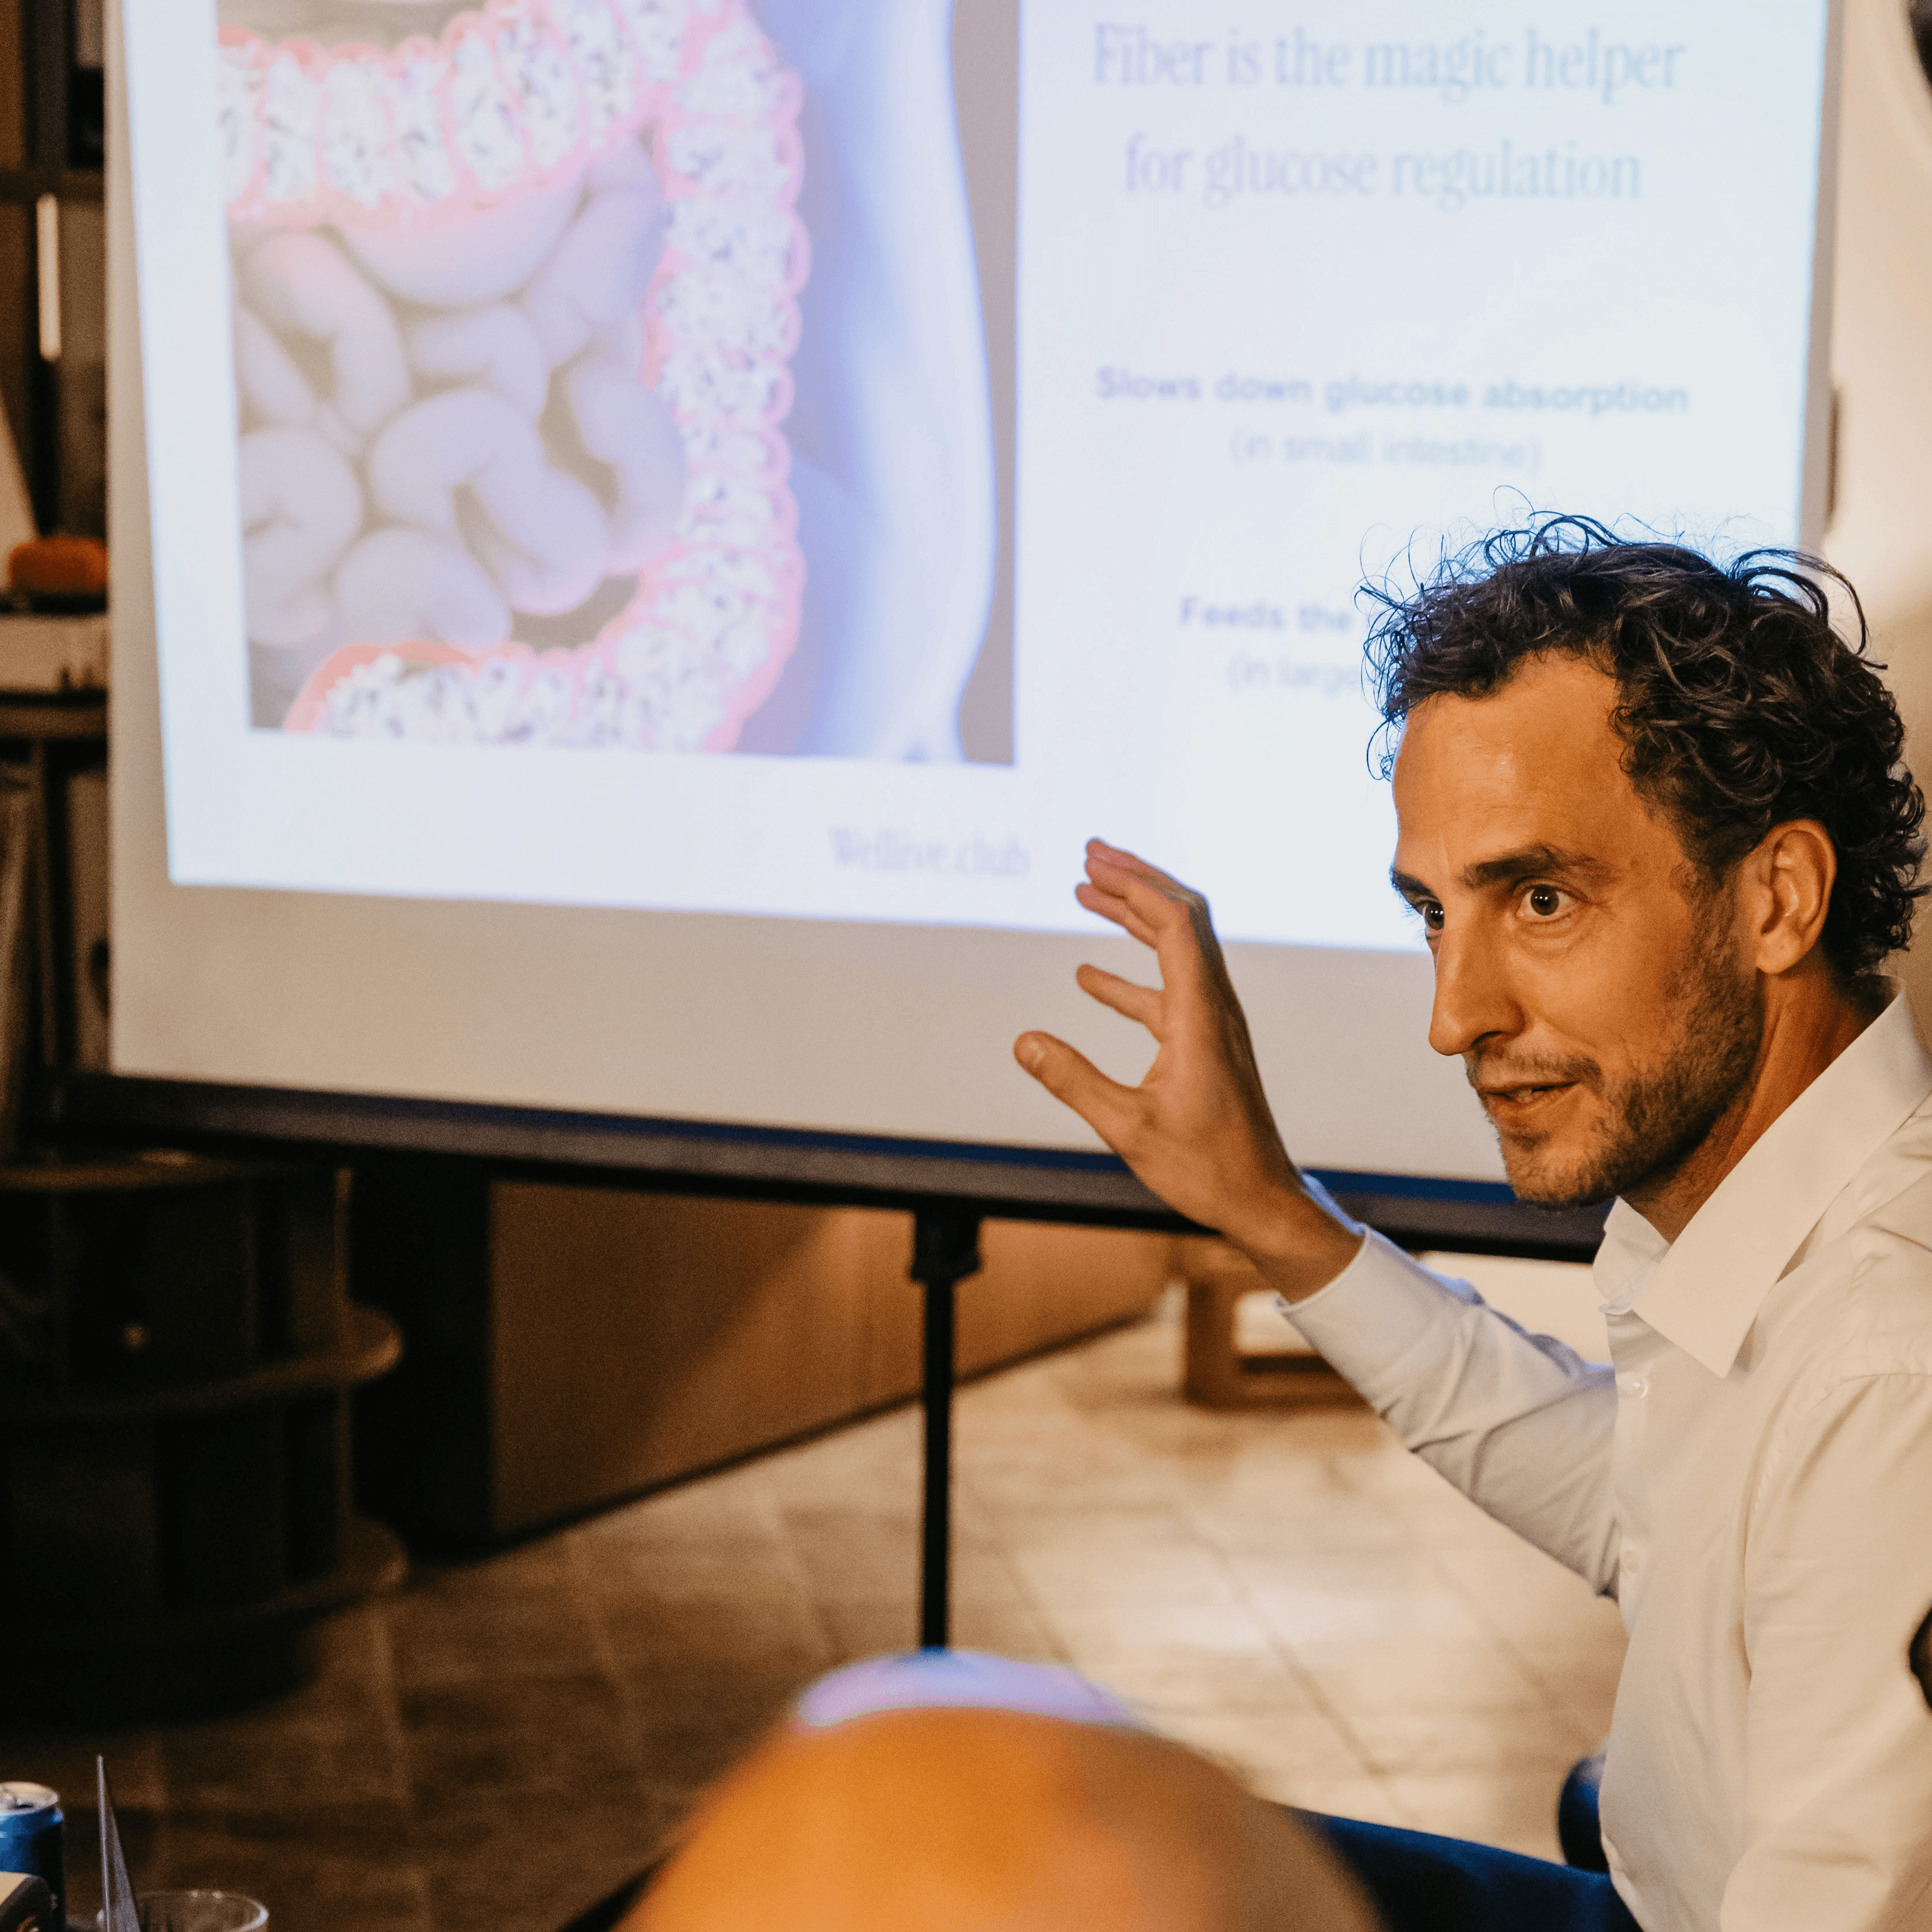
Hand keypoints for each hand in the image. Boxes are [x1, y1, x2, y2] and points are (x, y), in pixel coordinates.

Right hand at [1014, 841, 1363, 1298]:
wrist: (1262, 1199)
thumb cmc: (1206, 1169)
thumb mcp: (1127, 1129)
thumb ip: (1073, 1081)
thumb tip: (1023, 1041)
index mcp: (1201, 1016)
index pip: (1175, 924)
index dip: (1134, 885)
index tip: (1093, 862)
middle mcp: (1214, 1008)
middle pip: (1183, 918)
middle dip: (1136, 880)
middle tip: (1090, 854)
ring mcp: (1213, 1024)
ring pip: (1177, 949)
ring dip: (1133, 917)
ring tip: (1087, 893)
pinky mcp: (1205, 1045)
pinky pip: (1168, 990)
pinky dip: (1130, 974)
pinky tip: (1089, 977)